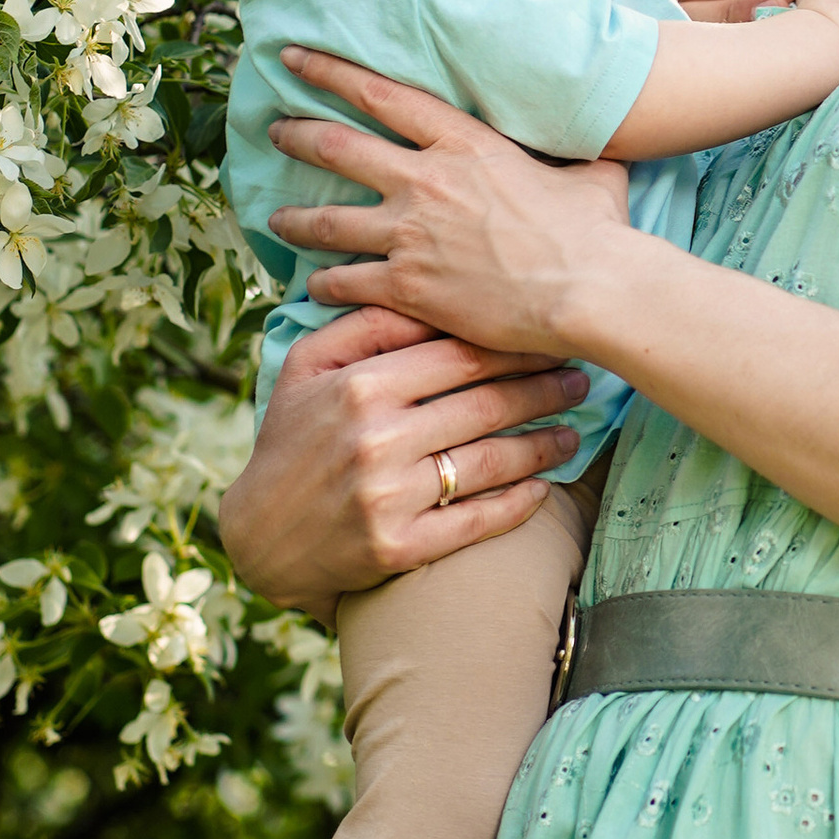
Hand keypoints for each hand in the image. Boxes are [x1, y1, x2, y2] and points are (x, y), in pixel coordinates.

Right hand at [215, 304, 589, 619]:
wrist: (258, 537)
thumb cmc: (291, 437)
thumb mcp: (307, 367)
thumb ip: (366, 325)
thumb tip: (428, 291)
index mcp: (360, 385)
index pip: (461, 354)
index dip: (516, 346)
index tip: (551, 339)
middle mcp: (377, 439)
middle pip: (486, 404)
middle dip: (544, 390)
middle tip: (580, 381)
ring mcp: (389, 497)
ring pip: (491, 461)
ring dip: (543, 445)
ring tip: (572, 433)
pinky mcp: (399, 548)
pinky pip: (477, 520)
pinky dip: (518, 502)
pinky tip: (543, 487)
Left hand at [268, 51, 633, 357]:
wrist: (589, 289)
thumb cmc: (597, 230)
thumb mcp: (590, 172)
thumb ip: (571, 155)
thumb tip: (597, 140)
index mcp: (464, 143)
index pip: (381, 95)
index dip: (330, 72)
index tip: (294, 57)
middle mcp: (426, 181)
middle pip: (337, 148)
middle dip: (296, 136)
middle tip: (273, 131)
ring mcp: (410, 234)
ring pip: (327, 221)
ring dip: (293, 219)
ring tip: (273, 219)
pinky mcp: (406, 286)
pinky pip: (344, 281)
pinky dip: (322, 284)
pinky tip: (312, 287)